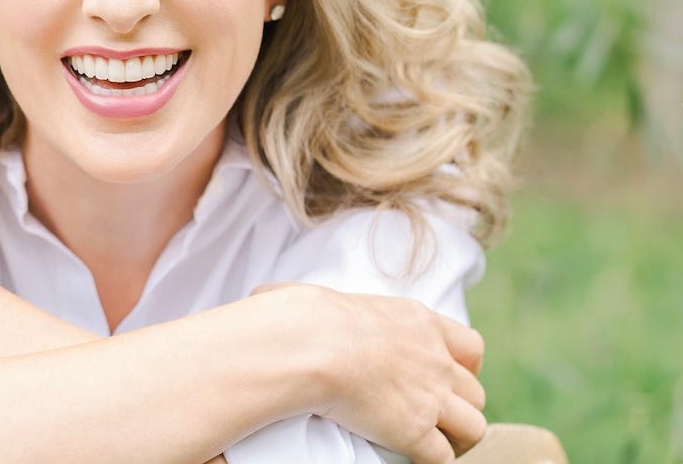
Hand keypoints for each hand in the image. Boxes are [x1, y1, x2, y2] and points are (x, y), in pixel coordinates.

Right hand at [252, 283, 485, 463]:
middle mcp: (434, 359)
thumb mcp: (316, 297)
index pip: (470, 346)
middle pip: (475, 392)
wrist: (310, 345)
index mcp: (417, 321)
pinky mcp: (416, 431)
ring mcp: (430, 396)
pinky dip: (430, 460)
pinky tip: (408, 457)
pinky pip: (443, 458)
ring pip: (474, 428)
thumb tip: (266, 295)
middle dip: (459, 406)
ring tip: (428, 444)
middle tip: (433, 417)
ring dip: (454, 439)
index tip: (443, 376)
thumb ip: (307, 301)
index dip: (462, 366)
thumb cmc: (303, 317)